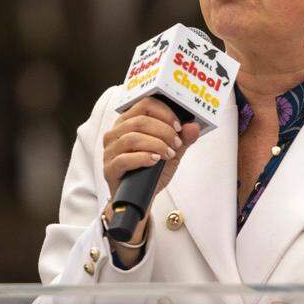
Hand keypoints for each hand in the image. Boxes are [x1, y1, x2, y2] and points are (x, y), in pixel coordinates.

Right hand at [102, 98, 200, 245]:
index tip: (178, 126)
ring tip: (169, 154)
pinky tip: (155, 160)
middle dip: (163, 131)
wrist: (139, 198)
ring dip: (156, 144)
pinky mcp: (109, 169)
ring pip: (132, 138)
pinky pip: (124, 159)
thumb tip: (193, 127)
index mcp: (128, 122)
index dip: (164, 112)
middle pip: (139, 121)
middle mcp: (115, 133)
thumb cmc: (151, 172)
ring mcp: (110, 151)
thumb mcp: (171, 153)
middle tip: (176, 143)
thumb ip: (182, 140)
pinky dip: (143, 157)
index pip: (144, 104)